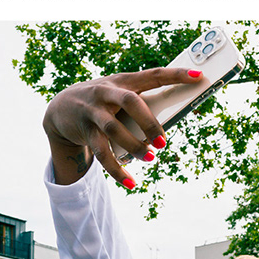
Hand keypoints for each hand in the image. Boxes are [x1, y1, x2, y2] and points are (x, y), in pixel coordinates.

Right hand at [42, 66, 200, 182]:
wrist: (60, 107)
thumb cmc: (102, 101)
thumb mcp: (119, 94)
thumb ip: (141, 103)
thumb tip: (167, 126)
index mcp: (123, 80)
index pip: (153, 74)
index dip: (176, 74)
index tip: (198, 76)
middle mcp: (107, 93)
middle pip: (131, 102)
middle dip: (148, 122)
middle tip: (163, 141)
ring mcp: (94, 112)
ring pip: (114, 130)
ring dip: (134, 146)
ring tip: (150, 159)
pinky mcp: (85, 132)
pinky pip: (101, 153)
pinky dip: (117, 171)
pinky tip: (130, 183)